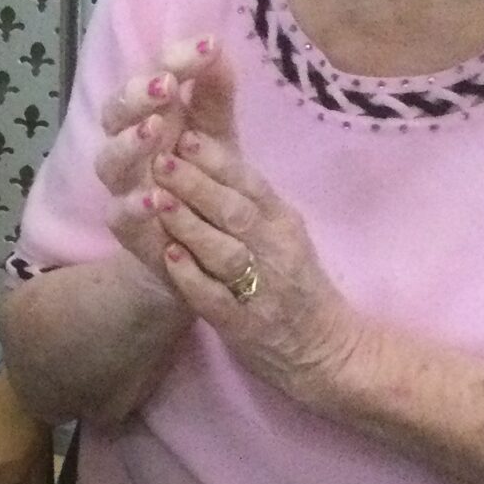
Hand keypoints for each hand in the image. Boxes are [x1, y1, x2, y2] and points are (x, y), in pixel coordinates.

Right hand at [96, 36, 234, 282]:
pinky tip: (157, 198)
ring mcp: (125, 186)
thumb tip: (218, 46)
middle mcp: (129, 145)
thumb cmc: (204, 176)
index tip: (208, 47)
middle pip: (115, 113)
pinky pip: (118, 216)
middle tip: (166, 85)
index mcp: (150, 114)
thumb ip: (215, 94)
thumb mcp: (217, 133)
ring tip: (154, 130)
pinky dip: (134, 206)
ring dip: (128, 144)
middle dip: (137, 96)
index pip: (152, 76)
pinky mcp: (127, 229)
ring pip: (108, 161)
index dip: (175, 59)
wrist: (202, 242)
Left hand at [142, 124, 361, 402]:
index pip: (250, 183)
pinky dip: (192, 277)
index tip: (185, 134)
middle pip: (236, 211)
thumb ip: (249, 198)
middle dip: (197, 183)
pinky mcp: (244, 325)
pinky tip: (169, 258)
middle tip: (161, 159)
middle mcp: (276, 251)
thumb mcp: (281, 232)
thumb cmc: (293, 283)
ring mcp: (261, 289)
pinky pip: (216, 298)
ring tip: (158, 201)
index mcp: (283, 223)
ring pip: (225, 251)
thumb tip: (208, 151)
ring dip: (191, 225)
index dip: (217, 159)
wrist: (324, 349)